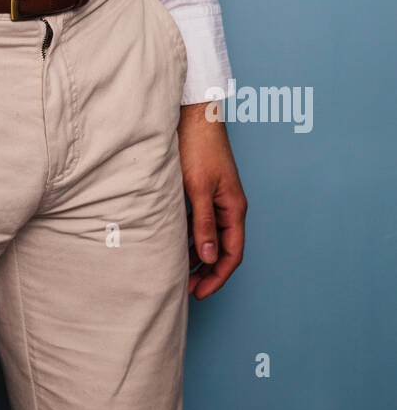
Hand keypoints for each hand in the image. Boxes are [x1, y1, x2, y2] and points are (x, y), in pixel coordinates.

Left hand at [177, 102, 246, 299]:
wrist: (195, 116)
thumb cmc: (199, 148)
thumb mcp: (198, 189)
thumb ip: (204, 224)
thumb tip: (209, 257)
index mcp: (234, 208)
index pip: (232, 254)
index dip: (217, 277)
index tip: (199, 293)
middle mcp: (230, 206)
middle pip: (223, 249)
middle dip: (207, 271)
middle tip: (186, 288)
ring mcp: (218, 198)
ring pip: (212, 236)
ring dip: (198, 255)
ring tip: (179, 270)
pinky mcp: (205, 190)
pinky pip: (202, 222)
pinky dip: (191, 236)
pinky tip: (175, 242)